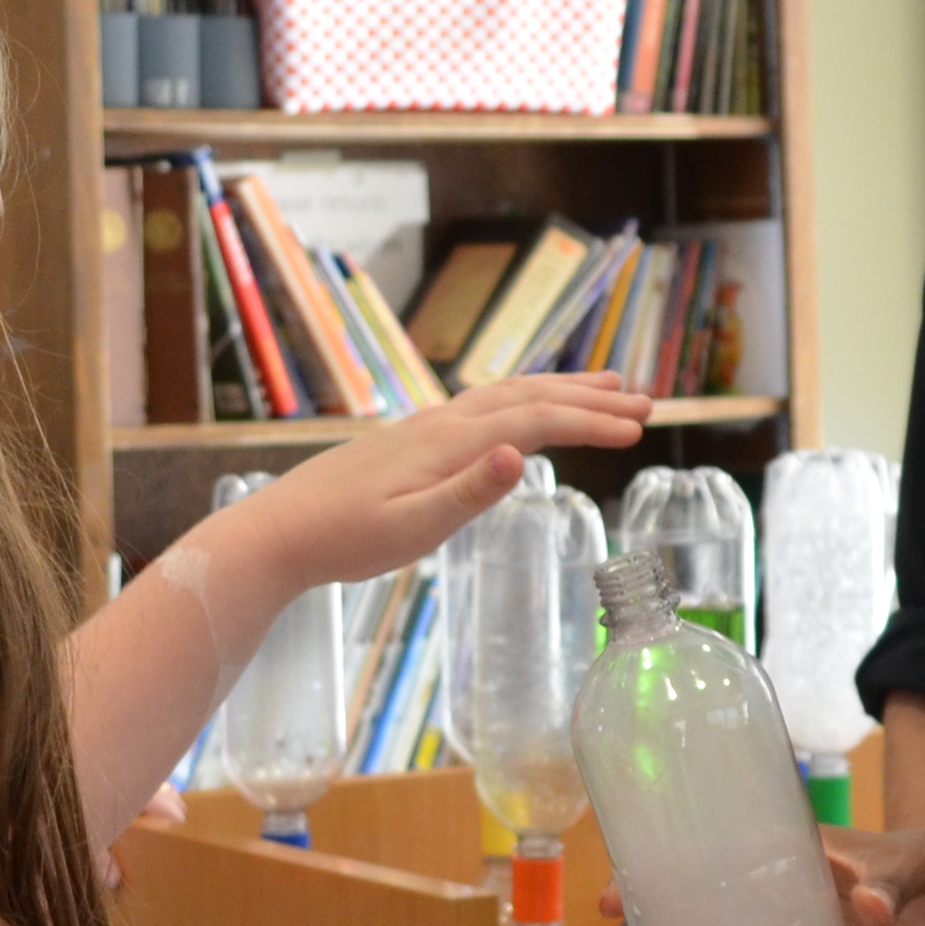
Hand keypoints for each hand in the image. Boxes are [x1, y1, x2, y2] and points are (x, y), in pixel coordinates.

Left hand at [212, 374, 655, 591]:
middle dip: (590, 396)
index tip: (639, 427)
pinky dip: (524, 397)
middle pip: (530, 396)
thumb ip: (468, 494)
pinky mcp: (413, 439)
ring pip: (507, 394)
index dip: (591, 421)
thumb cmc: (344, 540)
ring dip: (560, 388)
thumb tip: (520, 456)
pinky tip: (528, 410)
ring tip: (605, 385)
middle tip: (645, 400)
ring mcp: (426, 427)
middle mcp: (442, 424)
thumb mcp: (411, 530)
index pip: (536, 420)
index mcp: (449, 443)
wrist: (280, 531)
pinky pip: (485, 403)